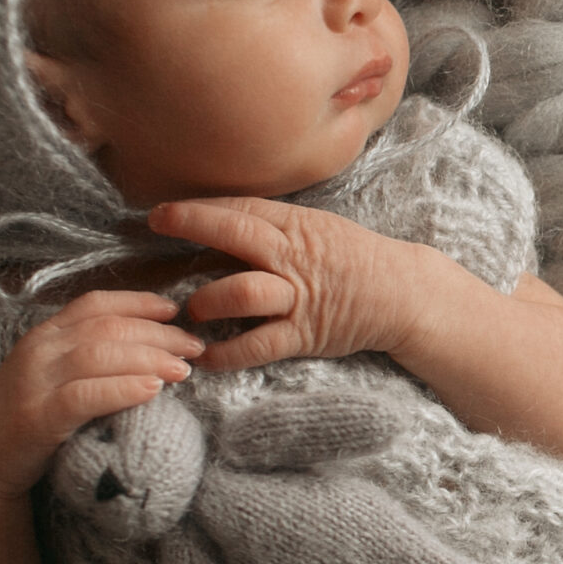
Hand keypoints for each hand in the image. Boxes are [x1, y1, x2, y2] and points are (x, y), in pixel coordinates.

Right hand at [0, 289, 203, 501]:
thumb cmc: (31, 415)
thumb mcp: (55, 375)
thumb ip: (89, 356)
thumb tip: (151, 346)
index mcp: (46, 334)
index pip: (96, 304)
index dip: (139, 302)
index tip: (176, 310)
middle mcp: (39, 350)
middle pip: (107, 328)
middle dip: (157, 334)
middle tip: (194, 347)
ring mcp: (34, 382)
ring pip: (98, 356)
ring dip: (148, 358)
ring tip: (183, 369)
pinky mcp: (36, 417)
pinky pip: (84, 396)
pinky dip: (122, 389)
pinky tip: (153, 391)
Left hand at [147, 198, 413, 372]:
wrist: (404, 294)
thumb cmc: (357, 259)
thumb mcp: (320, 228)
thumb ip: (276, 227)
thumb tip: (224, 224)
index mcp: (297, 226)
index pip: (242, 207)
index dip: (199, 206)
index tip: (163, 208)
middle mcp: (294, 257)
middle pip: (236, 233)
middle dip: (193, 225)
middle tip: (158, 224)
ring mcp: (299, 296)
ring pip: (243, 291)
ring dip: (208, 300)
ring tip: (189, 310)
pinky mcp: (305, 334)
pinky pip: (259, 345)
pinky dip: (228, 354)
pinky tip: (205, 357)